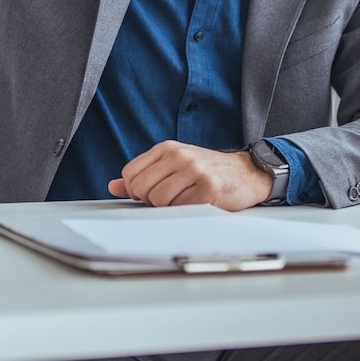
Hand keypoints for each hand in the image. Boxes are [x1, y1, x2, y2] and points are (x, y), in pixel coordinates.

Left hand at [108, 141, 271, 210]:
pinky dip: (186, 212)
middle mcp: (178, 155)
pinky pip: (180, 208)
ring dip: (170, 208)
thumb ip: (143, 175)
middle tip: (173, 198)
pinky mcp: (208, 188)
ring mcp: (193, 170)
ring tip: (186, 199)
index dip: (138, 190)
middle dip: (151, 201)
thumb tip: (113, 186)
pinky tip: (198, 202)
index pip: (130, 175)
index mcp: (166, 149)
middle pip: (141, 189)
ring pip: (158, 200)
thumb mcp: (173, 166)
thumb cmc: (207, 171)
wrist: (246, 173)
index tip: (155, 191)